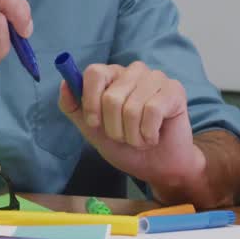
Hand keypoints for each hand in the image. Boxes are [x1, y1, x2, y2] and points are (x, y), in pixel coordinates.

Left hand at [58, 61, 203, 187]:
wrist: (156, 167)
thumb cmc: (125, 146)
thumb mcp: (92, 130)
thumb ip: (75, 107)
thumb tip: (65, 83)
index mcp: (113, 76)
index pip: (94, 73)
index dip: (90, 101)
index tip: (95, 124)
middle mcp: (134, 72)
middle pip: (111, 97)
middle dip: (114, 129)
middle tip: (125, 136)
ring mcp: (156, 78)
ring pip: (132, 108)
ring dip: (133, 135)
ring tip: (140, 138)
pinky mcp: (175, 90)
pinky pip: (153, 111)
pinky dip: (149, 133)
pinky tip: (154, 136)